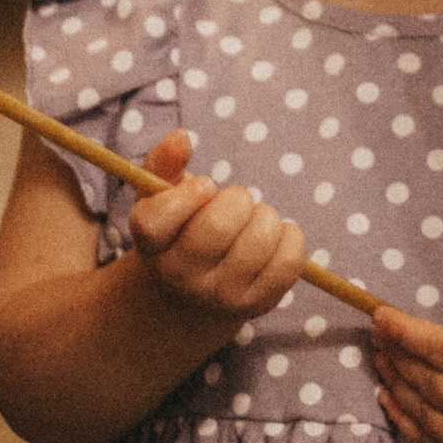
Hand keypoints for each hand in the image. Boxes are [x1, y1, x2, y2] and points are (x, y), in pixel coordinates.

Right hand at [127, 130, 308, 319]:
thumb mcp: (162, 198)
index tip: (204, 186)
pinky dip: (292, 237)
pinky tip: (277, 236)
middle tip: (237, 201)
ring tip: (255, 220)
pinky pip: (288, 262)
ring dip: (266, 216)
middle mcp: (180, 276)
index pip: (156, 222)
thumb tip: (181, 137)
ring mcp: (219, 296)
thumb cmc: (180, 230)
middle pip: (218, 227)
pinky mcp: (256, 305)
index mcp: (151, 245)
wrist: (192, 297)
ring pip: (259, 241)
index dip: (186, 196)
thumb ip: (164, 162)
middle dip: (238, 199)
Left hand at [372, 283, 442, 442]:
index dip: (406, 330)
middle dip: (396, 353)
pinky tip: (389, 399)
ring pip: (421, 411)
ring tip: (379, 359)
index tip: (380, 315)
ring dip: (394, 383)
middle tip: (377, 333)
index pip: (441, 347)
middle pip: (425, 379)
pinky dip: (403, 420)